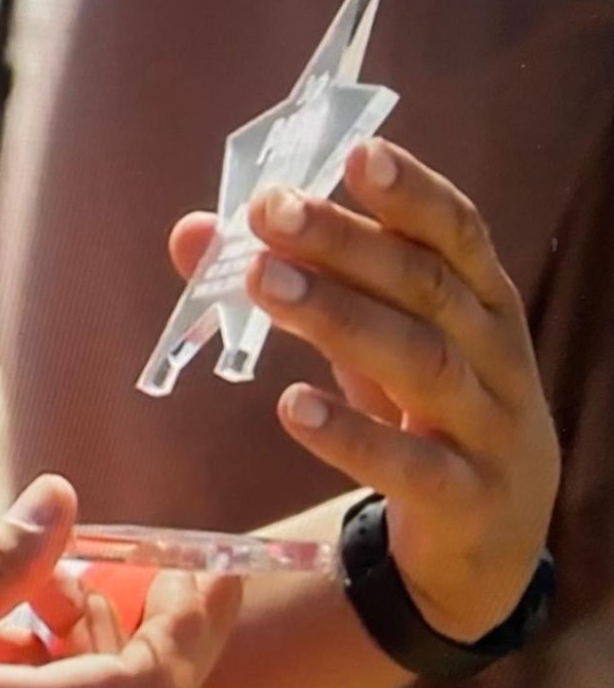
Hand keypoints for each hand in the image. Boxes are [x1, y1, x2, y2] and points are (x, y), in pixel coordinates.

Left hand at [168, 140, 558, 642]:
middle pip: (424, 285)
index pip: (456, 233)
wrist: (490, 535)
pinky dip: (351, 435)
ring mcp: (487, 429)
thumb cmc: (421, 410)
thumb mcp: (369, 340)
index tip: (356, 152)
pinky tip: (293, 406)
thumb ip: (296, 281)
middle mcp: (495, 354)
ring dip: (339, 316)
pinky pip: (410, 465)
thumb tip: (192, 232)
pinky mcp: (464, 499)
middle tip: (270, 212)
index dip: (410, 192)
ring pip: (420, 361)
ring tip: (265, 282)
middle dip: (346, 242)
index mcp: (480, 302)